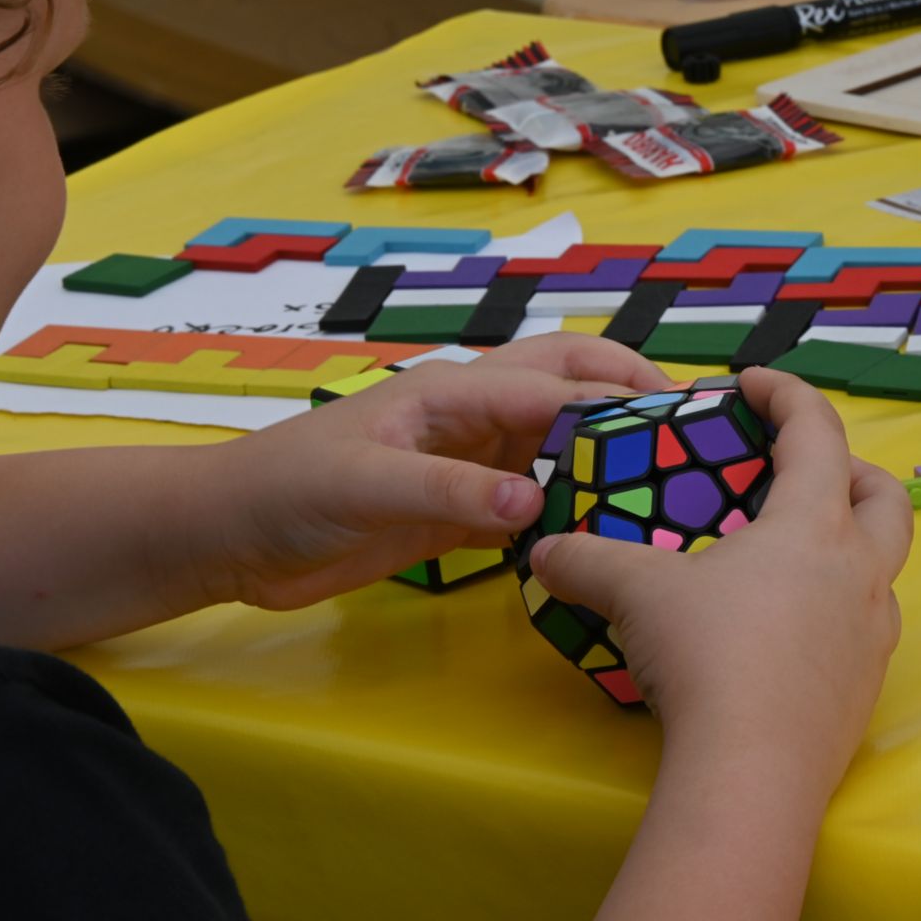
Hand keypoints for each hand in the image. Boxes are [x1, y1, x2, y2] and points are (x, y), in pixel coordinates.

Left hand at [195, 333, 671, 609]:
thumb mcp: (364, 485)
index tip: (682, 423)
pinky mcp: (458, 512)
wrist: (229, 537)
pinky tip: (606, 535)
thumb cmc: (282, 489)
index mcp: (451, 390)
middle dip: (629, 394)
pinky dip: (572, 510)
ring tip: (669, 483)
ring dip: (607, 454)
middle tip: (691, 431)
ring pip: (558, 444)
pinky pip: (533, 502)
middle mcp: (471, 417)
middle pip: (568, 386)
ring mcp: (468, 464)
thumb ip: (451, 492)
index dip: (619, 398)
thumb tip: (536, 504)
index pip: (555, 384)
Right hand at [526, 368, 911, 801]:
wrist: (752, 776)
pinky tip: (784, 631)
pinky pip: (860, 631)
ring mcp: (872, 636)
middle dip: (852, 469)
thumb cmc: (708, 658)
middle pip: (886, 497)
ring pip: (880, 569)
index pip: (816, 432)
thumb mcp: (636, 595)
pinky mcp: (864, 693)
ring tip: (790, 557)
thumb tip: (543, 553)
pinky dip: (832, 611)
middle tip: (802, 468)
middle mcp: (860, 573)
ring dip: (847, 547)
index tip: (750, 383)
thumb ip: (587, 562)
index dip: (785, 393)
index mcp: (814, 526)